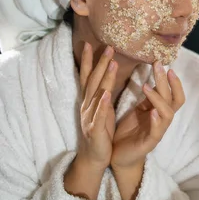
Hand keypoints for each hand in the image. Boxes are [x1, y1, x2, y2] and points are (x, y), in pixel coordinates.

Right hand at [77, 43, 117, 168]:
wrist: (94, 156)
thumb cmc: (100, 129)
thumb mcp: (102, 107)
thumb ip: (102, 90)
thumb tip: (107, 71)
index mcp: (89, 100)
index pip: (87, 76)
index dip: (87, 60)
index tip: (89, 43)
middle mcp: (86, 105)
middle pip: (92, 80)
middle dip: (100, 63)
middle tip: (108, 47)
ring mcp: (89, 117)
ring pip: (96, 94)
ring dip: (104, 78)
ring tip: (112, 63)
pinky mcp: (95, 129)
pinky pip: (98, 115)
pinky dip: (101, 104)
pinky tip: (105, 94)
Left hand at [110, 61, 184, 169]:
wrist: (119, 155)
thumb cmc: (130, 130)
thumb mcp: (140, 108)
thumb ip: (149, 95)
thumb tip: (154, 73)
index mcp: (161, 110)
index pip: (176, 94)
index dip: (174, 80)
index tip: (165, 64)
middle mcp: (163, 120)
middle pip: (173, 99)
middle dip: (167, 82)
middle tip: (159, 65)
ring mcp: (158, 131)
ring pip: (168, 113)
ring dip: (159, 98)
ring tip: (147, 86)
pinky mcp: (149, 143)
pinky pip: (157, 131)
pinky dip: (156, 121)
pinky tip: (151, 112)